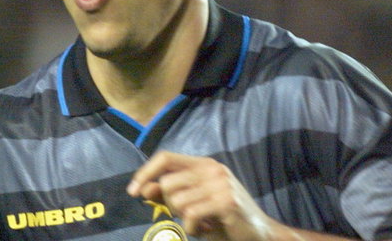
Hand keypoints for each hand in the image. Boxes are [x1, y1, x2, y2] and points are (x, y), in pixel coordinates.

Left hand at [126, 151, 274, 240]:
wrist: (258, 234)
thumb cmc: (222, 219)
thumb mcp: (192, 205)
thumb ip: (169, 194)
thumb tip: (143, 188)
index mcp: (204, 164)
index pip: (166, 157)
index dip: (146, 172)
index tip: (132, 192)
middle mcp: (212, 168)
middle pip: (167, 183)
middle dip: (170, 206)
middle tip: (190, 216)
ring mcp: (220, 184)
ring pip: (176, 201)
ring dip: (183, 220)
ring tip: (201, 222)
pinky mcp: (226, 201)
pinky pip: (190, 215)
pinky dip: (192, 228)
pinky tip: (207, 229)